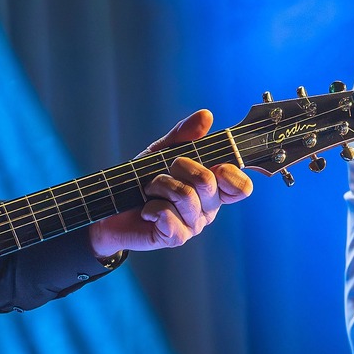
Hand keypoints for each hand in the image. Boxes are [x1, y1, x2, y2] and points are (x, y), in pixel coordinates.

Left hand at [87, 109, 254, 256]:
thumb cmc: (141, 180)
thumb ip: (184, 135)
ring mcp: (193, 225)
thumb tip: (206, 116)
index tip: (213, 164)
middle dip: (180, 166)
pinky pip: (168, 216)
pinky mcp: (175, 237)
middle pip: (208, 181)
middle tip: (165, 170)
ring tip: (149, 189)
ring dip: (160, 185)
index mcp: (213, 187)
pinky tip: (146, 210)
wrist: (112, 206)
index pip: (241, 186)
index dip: (230, 173)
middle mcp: (208, 208)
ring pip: (186, 196)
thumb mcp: (161, 152)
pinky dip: (151, 207)